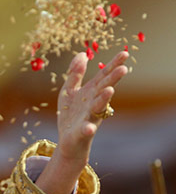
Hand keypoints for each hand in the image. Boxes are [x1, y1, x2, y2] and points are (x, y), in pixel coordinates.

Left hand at [35, 50, 128, 193]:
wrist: (68, 140)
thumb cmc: (70, 114)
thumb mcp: (69, 90)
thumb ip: (75, 73)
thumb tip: (83, 54)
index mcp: (91, 92)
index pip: (104, 76)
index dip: (113, 65)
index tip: (125, 53)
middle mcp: (93, 103)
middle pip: (104, 89)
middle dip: (113, 79)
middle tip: (124, 69)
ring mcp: (90, 117)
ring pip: (98, 107)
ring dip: (104, 99)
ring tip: (109, 91)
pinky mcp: (82, 131)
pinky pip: (86, 130)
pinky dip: (88, 129)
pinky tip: (89, 128)